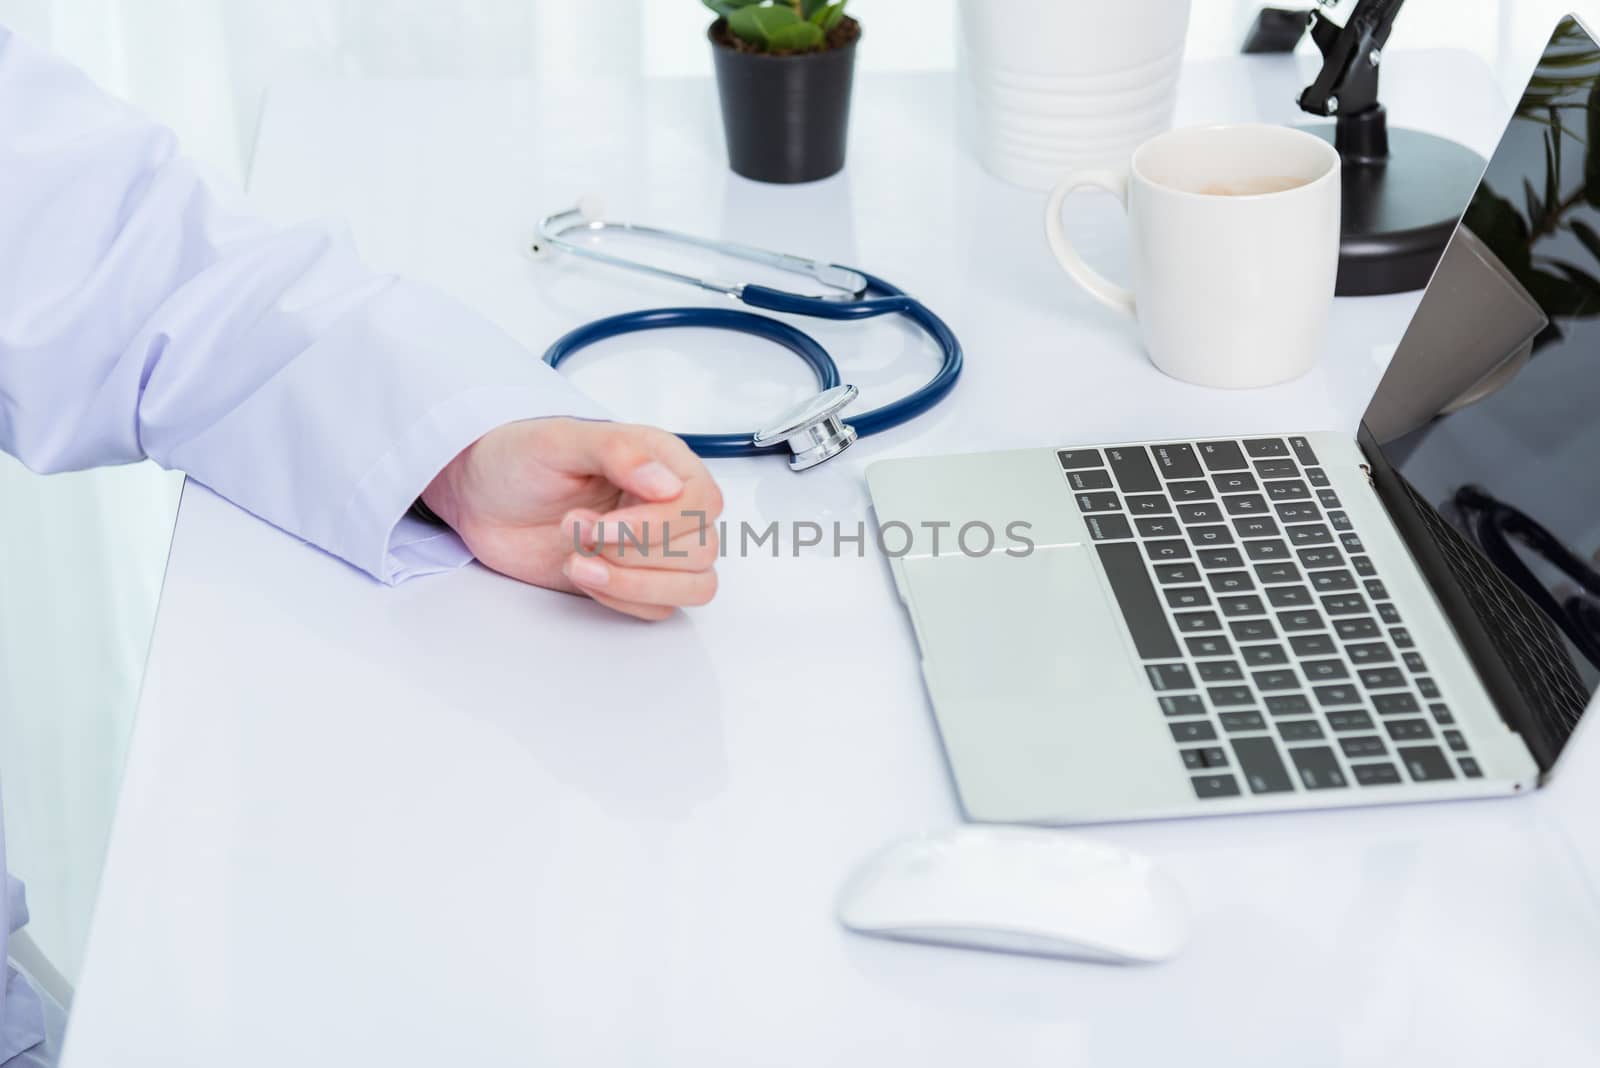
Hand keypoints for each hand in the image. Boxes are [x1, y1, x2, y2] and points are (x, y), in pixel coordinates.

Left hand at [421, 418, 722, 620]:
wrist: (480, 499)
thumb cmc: (517, 460)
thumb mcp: (559, 440)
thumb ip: (618, 452)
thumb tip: (667, 483)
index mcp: (663, 460)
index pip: (703, 502)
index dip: (660, 524)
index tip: (603, 527)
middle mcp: (668, 504)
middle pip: (701, 550)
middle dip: (633, 552)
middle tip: (574, 531)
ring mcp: (655, 546)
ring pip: (694, 585)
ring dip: (633, 583)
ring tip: (577, 562)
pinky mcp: (635, 579)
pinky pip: (660, 608)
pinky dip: (621, 599)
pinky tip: (583, 573)